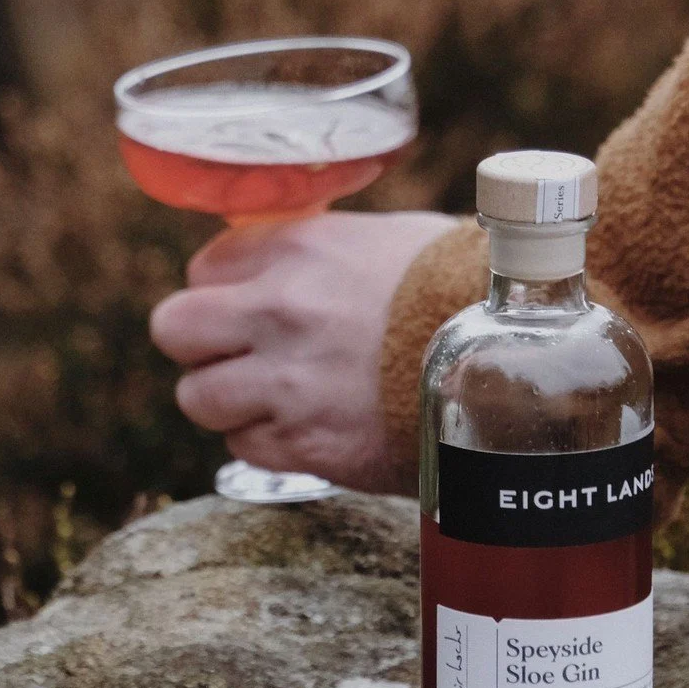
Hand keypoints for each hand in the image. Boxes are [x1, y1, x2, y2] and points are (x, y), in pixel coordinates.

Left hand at [150, 210, 454, 491]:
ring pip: (196, 396)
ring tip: (278, 396)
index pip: (205, 265)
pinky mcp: (305, 445)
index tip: (256, 304)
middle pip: (174, 327)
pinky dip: (270, 441)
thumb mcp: (389, 241)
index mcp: (299, 248)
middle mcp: (280, 311)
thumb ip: (319, 252)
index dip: (229, 288)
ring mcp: (287, 381)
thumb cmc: (461, 293)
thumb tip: (282, 264)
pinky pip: (244, 446)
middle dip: (202, 343)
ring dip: (230, 398)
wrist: (515, 365)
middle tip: (242, 352)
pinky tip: (313, 426)